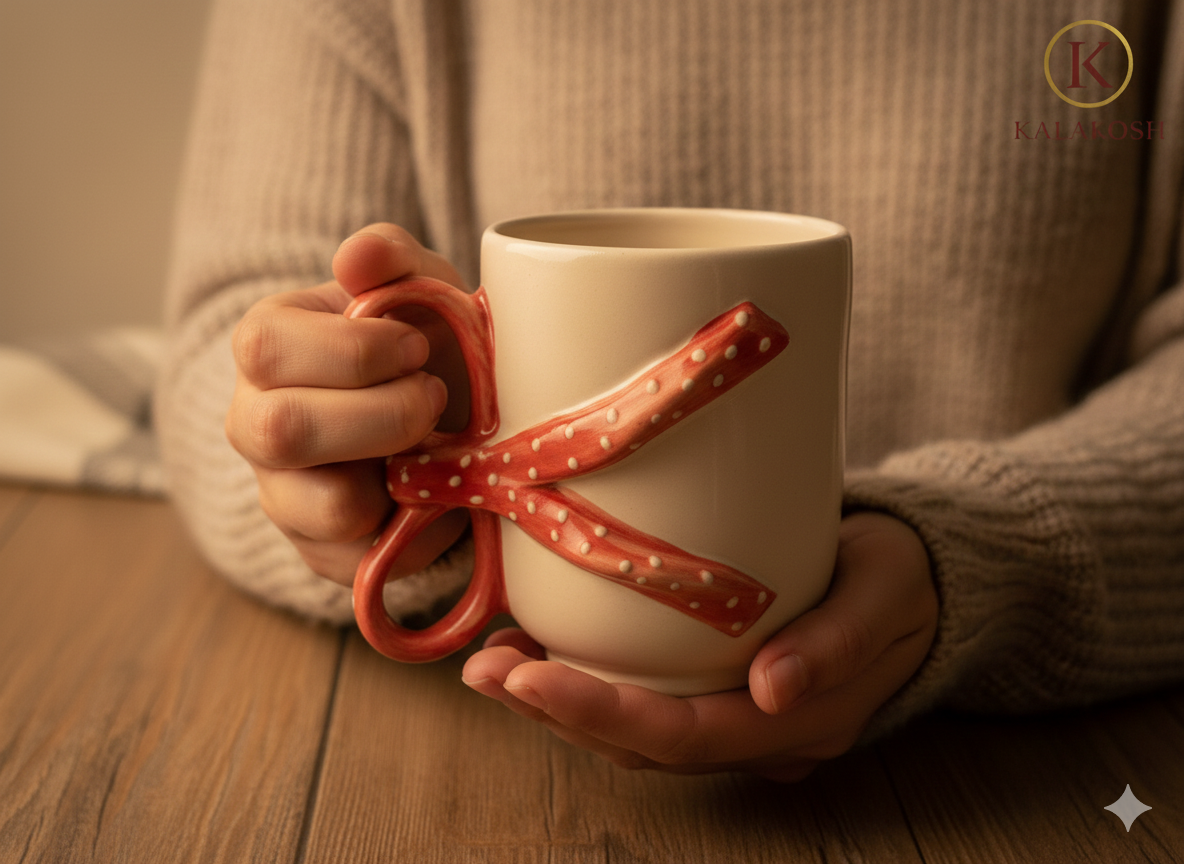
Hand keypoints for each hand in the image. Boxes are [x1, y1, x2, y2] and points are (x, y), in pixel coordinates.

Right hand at [226, 223, 470, 584]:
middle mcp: (255, 424)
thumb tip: (358, 257)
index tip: (418, 346)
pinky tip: (433, 493)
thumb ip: (393, 258)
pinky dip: (417, 528)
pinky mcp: (321, 552)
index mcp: (266, 348)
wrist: (443, 422)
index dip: (355, 350)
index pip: (268, 348)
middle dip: (381, 415)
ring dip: (399, 476)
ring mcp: (283, 494)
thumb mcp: (418, 290)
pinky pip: (362, 558)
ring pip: (323, 507)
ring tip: (433, 448)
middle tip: (434, 397)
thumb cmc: (420, 345)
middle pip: (281, 430)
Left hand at [461, 512, 936, 780]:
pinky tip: (541, 650)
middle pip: (641, 743)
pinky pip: (645, 702)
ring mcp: (737, 718)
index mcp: (798, 720)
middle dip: (554, 710)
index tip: (527, 675)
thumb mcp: (885, 591)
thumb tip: (772, 687)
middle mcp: (757, 734)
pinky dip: (586, 683)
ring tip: (492, 663)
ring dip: (556, 703)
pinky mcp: (721, 689)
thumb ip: (838, 640)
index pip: (682, 735)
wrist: (921, 583)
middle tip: (484, 667)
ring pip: (633, 731)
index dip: (598, 713)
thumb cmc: (902, 577)